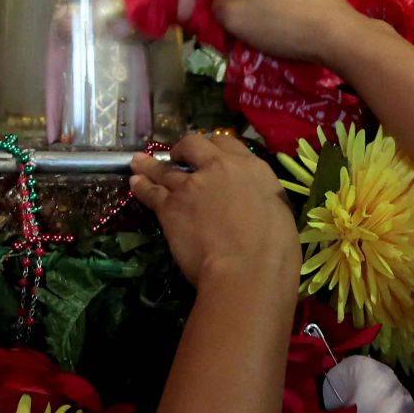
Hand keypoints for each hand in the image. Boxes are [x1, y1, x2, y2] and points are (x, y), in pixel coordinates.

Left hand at [130, 132, 299, 288]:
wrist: (247, 268)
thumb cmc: (276, 248)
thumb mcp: (278, 209)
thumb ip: (259, 195)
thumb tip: (251, 197)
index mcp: (251, 167)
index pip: (228, 144)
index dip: (215, 148)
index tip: (209, 154)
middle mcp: (218, 168)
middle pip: (193, 145)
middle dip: (184, 148)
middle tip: (178, 156)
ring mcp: (190, 185)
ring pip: (164, 168)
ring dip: (151, 165)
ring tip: (139, 161)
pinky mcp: (169, 206)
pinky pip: (150, 191)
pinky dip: (141, 186)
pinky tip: (135, 182)